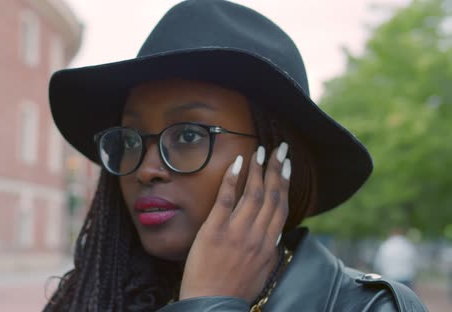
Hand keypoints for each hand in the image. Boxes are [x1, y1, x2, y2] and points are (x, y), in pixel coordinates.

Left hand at [179, 143, 290, 302]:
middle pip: (271, 196)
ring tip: (261, 151)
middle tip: (281, 149)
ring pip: (252, 194)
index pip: (281, 207)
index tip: (288, 166)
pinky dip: (232, 178)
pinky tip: (236, 161)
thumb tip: (276, 233)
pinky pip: (226, 199)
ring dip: (258, 169)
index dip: (285, 184)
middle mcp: (256, 235)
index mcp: (268, 245)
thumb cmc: (234, 290)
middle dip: (277, 169)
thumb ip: (269, 250)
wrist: (211, 305)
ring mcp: (236, 232)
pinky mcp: (214, 230)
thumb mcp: (261, 272)